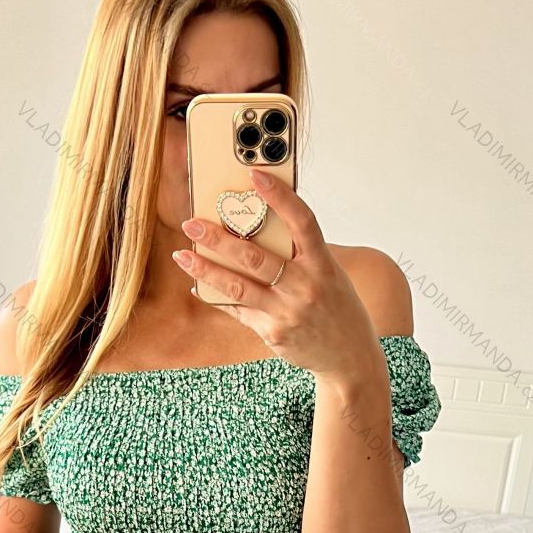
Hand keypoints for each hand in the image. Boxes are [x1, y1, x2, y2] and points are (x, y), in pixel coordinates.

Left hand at [172, 167, 380, 381]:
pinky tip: (198, 285)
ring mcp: (287, 312)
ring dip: (206, 270)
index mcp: (322, 265)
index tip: (255, 175)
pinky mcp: (274, 333)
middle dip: (219, 239)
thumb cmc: (337, 308)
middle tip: (192, 223)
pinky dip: (216, 296)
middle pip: (255, 257)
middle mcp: (305, 287)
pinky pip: (239, 310)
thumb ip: (301, 254)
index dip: (280, 197)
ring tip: (183, 255)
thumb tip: (260, 228)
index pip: (302, 222)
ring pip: (238, 286)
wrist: (349, 357)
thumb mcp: (329, 275)